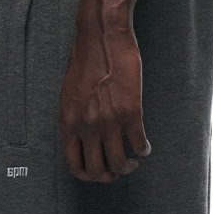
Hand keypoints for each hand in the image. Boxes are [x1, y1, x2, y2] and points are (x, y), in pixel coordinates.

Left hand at [59, 3, 151, 184]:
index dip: (88, 176)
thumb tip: (82, 138)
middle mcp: (87, 126)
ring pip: (119, 163)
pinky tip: (144, 147)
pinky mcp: (131, 113)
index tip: (98, 173)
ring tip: (132, 161)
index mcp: (68, 122)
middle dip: (109, 176)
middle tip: (117, 170)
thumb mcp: (69, 93)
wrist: (102, 37)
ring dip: (127, 167)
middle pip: (98, 170)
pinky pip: (139, 144)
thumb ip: (74, 118)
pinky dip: (143, 150)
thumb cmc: (85, 60)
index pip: (74, 165)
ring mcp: (109, 121)